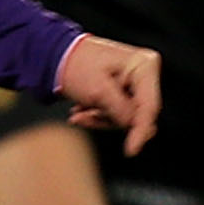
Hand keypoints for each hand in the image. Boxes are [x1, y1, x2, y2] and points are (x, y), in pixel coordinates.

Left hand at [56, 35, 161, 154]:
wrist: (55, 53)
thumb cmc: (75, 64)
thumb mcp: (98, 91)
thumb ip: (120, 111)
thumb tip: (134, 127)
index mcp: (143, 65)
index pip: (149, 106)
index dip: (140, 131)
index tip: (131, 150)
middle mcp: (143, 71)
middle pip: (137, 113)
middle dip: (109, 119)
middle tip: (84, 117)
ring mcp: (134, 80)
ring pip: (125, 115)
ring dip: (100, 118)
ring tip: (78, 112)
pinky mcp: (124, 88)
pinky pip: (117, 111)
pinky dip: (98, 114)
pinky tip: (80, 110)